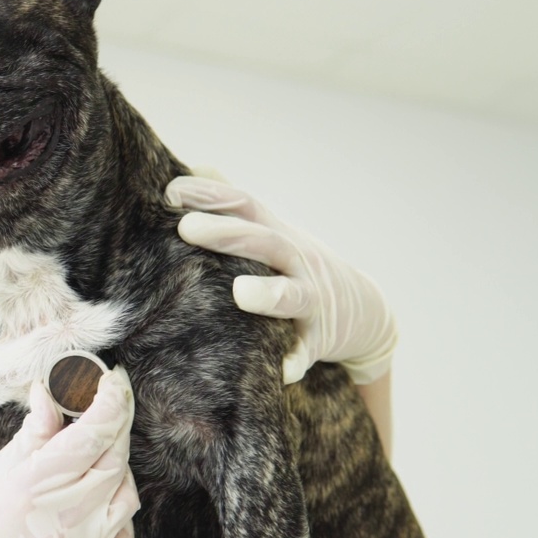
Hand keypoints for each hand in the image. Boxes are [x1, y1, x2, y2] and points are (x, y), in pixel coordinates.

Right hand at [0, 367, 138, 537]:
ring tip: (96, 450)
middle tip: (112, 399)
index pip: (91, 434)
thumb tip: (48, 393)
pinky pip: (122, 534)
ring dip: (118, 465)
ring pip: (125, 495)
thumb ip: (30, 436)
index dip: (111, 400)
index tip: (114, 378)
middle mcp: (62, 519)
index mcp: (31, 486)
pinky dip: (117, 508)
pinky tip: (97, 497)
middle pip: (114, 459)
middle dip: (118, 423)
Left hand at [166, 174, 397, 384]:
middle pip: (264, 242)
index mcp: (277, 235)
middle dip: (226, 233)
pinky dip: (297, 359)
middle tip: (186, 228)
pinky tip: (282, 369)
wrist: (365, 312)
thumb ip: (235, 205)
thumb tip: (197, 168)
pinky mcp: (318, 340)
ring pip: (293, 295)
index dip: (212, 196)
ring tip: (240, 293)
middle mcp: (296, 262)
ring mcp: (311, 302)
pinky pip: (307, 351)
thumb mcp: (273, 232)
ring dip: (268, 294)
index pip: (246, 205)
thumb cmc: (296, 267)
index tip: (172, 191)